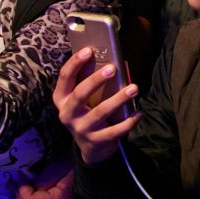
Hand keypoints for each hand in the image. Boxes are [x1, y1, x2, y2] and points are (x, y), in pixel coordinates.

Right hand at [52, 47, 140, 165]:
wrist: (91, 148)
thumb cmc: (88, 112)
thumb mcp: (84, 98)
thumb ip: (89, 79)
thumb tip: (107, 58)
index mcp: (62, 99)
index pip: (65, 77)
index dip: (75, 63)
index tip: (88, 50)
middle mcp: (67, 114)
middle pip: (79, 94)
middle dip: (96, 80)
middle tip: (112, 68)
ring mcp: (81, 129)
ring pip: (100, 112)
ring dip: (118, 99)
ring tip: (134, 88)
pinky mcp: (95, 141)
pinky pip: (114, 131)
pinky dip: (127, 122)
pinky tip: (138, 113)